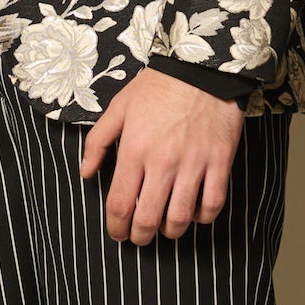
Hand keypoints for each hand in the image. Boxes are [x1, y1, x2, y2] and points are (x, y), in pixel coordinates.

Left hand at [79, 66, 243, 242]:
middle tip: (139, 237)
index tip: (117, 233)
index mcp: (134, 150)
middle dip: (140, 236)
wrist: (201, 67)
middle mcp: (162, 162)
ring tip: (165, 228)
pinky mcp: (219, 161)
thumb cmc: (157, 87)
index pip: (120, 204)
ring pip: (180, 218)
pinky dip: (202, 217)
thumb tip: (86, 173)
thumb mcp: (118, 108)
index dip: (115, 227)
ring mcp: (193, 163)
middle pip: (148, 218)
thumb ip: (97, 142)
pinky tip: (194, 213)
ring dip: (170, 231)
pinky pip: (212, 203)